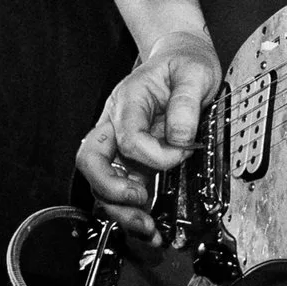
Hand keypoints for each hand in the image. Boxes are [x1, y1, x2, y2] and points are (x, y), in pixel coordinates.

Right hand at [75, 30, 220, 239]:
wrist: (182, 57)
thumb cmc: (184, 63)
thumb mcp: (195, 74)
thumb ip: (187, 105)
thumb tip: (180, 139)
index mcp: (128, 101)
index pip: (127, 138)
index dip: (155, 154)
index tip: (181, 153)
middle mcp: (116, 123)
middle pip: (91, 161)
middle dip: (111, 189)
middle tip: (140, 202)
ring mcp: (120, 143)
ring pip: (102, 181)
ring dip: (119, 209)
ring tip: (146, 228)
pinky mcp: (131, 158)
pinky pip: (121, 188)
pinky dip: (130, 210)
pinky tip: (148, 227)